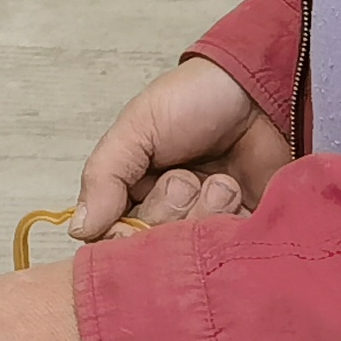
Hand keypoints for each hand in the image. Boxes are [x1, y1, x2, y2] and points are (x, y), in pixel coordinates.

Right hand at [70, 54, 293, 236]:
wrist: (260, 87)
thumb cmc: (195, 98)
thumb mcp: (137, 126)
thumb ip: (103, 176)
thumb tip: (79, 228)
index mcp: (133, 190)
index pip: (112, 237)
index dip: (121, 237)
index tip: (133, 221)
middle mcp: (168, 213)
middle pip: (152, 249)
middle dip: (169, 213)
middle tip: (185, 179)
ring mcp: (207, 223)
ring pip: (192, 251)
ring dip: (205, 212)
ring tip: (221, 181)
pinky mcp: (245, 231)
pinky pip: (230, 252)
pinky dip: (232, 225)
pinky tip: (238, 193)